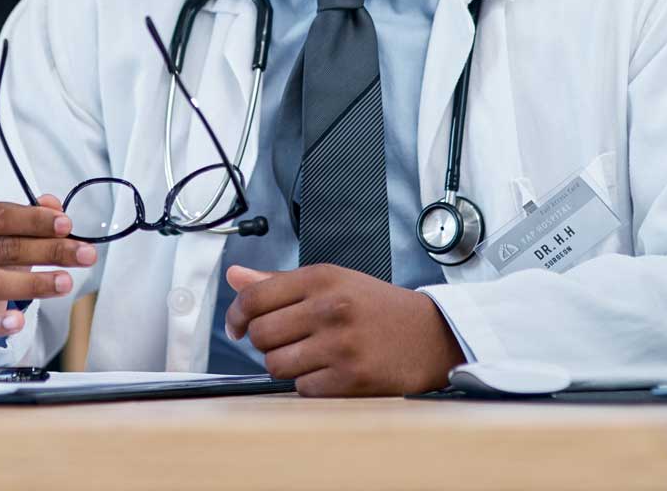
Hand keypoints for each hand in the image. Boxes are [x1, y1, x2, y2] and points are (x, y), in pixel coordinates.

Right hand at [0, 195, 96, 341]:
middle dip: (48, 251)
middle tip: (84, 254)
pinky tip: (18, 322)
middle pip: (1, 248)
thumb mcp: (1, 230)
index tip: (67, 225)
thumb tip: (53, 205)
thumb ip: (28, 216)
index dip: (34, 220)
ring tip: (66, 282)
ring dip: (33, 284)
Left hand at [225, 264, 464, 395]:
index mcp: (321, 279)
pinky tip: (329, 372)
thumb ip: (278, 282)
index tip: (236, 327)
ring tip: (309, 357)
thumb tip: (234, 276)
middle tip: (285, 342)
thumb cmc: (375, 308)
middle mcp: (330, 308)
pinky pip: (303, 389)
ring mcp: (341, 345)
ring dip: (286, 366)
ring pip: (276, 365)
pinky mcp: (352, 378)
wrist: (432, 335)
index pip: (255, 297)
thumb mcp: (331, 281)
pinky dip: (309, 385)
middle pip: (261, 334)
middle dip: (265, 343)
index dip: (236, 316)